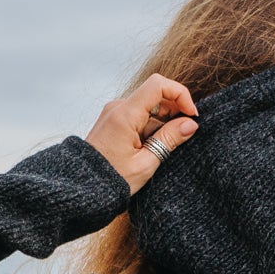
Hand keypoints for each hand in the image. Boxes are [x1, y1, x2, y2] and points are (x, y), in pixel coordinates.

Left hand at [85, 74, 198, 194]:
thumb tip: (191, 124)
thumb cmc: (111, 180)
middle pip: (155, 94)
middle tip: (185, 134)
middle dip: (175, 111)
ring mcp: (114, 113)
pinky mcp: (113, 120)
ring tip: (163, 148)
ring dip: (163, 122)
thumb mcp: (146, 163)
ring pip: (148, 106)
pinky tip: (151, 147)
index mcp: (125, 115)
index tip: (191, 116)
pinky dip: (151, 126)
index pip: (158, 85)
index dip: (180, 95)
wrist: (83, 188)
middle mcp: (118, 107)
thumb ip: (169, 139)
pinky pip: (138, 115)